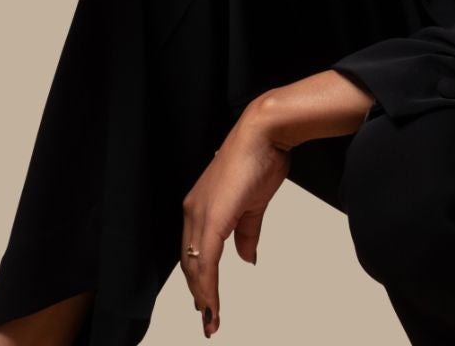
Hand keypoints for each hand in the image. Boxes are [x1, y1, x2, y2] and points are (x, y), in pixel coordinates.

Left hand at [179, 109, 292, 335]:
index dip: (200, 280)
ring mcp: (199, 213)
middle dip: (199, 294)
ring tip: (211, 319)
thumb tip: (246, 259)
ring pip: (196, 264)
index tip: (206, 305)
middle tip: (208, 320)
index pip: (195, 252)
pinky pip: (207, 258)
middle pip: (190, 262)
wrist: (263, 135)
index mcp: (200, 208)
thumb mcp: (252, 206)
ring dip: (203, 295)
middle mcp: (193, 211)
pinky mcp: (212, 216)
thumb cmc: (258, 162)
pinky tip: (212, 302)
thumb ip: (246, 234)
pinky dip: (208, 284)